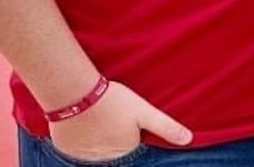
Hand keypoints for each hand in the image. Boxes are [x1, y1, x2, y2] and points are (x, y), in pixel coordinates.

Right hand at [48, 79, 192, 160]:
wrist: (76, 94)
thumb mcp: (144, 111)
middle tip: (110, 112)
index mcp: (125, 150)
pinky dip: (79, 136)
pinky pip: (75, 146)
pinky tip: (82, 120)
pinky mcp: (66, 149)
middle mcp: (105, 159)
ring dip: (97, 135)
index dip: (130, 128)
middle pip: (113, 147)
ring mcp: (83, 156)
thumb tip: (188, 139)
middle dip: (114, 133)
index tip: (123, 115)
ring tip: (97, 114)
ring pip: (94, 147)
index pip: (131, 143)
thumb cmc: (112, 100)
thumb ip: (166, 127)